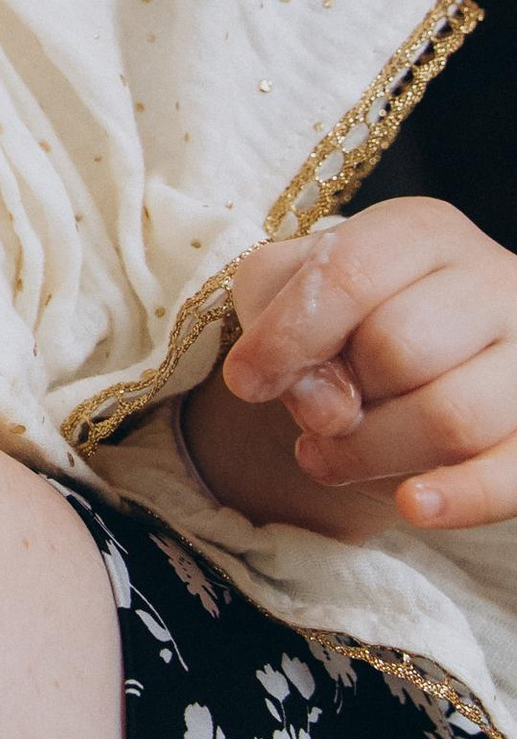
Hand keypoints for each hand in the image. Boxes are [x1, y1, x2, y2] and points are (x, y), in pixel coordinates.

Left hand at [213, 200, 516, 530]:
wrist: (414, 356)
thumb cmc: (346, 318)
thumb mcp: (293, 288)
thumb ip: (279, 320)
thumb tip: (322, 405)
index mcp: (425, 233)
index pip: (351, 273)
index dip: (286, 337)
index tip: (247, 381)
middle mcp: (493, 282)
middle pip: (399, 349)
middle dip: (336, 396)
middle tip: (315, 414)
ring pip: (453, 418)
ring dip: (372, 452)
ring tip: (334, 455)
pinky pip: (512, 476)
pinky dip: (461, 498)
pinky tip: (411, 505)